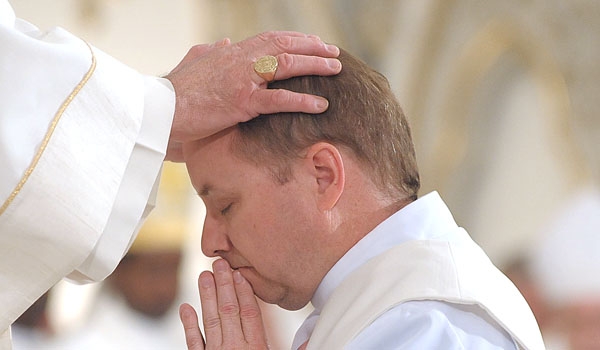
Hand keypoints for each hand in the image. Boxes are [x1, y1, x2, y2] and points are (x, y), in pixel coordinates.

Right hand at [165, 31, 340, 146]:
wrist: (159, 108)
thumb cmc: (174, 90)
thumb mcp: (193, 62)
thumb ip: (210, 51)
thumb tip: (223, 42)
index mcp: (231, 52)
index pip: (270, 39)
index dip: (294, 39)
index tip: (313, 41)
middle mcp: (240, 59)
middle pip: (284, 46)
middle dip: (312, 47)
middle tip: (333, 52)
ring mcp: (243, 79)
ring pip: (287, 65)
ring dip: (315, 65)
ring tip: (336, 69)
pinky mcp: (242, 102)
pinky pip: (279, 100)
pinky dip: (302, 101)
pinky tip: (321, 104)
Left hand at [179, 259, 268, 348]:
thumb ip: (271, 339)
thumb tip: (294, 324)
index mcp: (256, 347)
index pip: (250, 313)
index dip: (244, 291)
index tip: (239, 273)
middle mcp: (235, 348)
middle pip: (229, 310)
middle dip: (224, 285)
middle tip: (219, 264)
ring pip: (211, 321)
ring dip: (207, 296)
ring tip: (204, 275)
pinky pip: (193, 343)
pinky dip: (189, 324)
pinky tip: (185, 307)